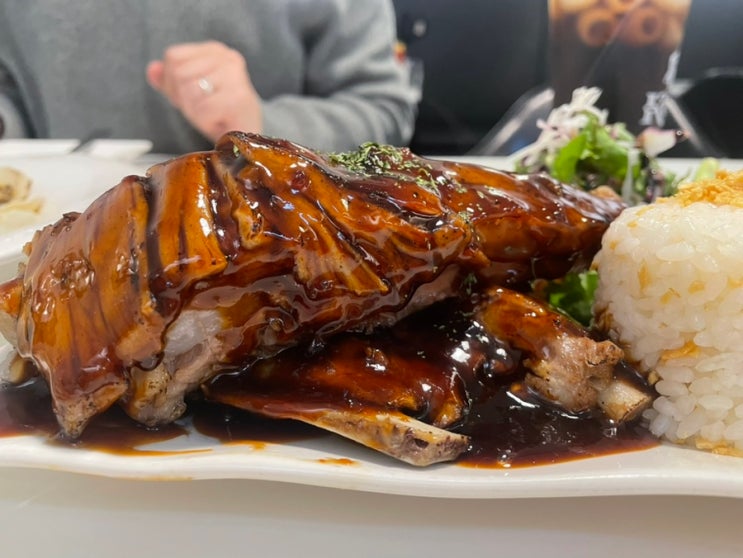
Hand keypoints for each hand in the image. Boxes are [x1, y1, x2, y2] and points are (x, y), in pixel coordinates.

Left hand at [146, 41, 262, 140]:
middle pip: (179, 73)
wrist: (246, 139)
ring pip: (189, 90)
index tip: (195, 97)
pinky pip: (203, 109)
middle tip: (205, 109)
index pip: (173, 57)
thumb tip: (152, 70)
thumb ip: (169, 81)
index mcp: (214, 50)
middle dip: (185, 99)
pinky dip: (206, 121)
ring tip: (213, 115)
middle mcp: (227, 57)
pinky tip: (220, 122)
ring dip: (195, 111)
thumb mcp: (189, 94)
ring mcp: (235, 75)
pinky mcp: (238, 97)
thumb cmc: (219, 115)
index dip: (173, 83)